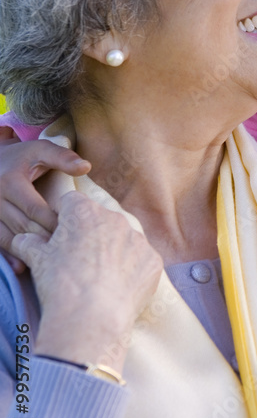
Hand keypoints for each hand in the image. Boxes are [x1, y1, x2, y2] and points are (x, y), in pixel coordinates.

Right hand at [0, 136, 90, 272]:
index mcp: (10, 181)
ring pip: (7, 237)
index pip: (34, 208)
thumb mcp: (41, 150)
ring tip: (49, 261)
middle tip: (65, 251)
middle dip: (44, 239)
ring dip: (26, 250)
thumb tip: (86, 167)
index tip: (72, 232)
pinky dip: (8, 255)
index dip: (53, 222)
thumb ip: (63, 158)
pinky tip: (22, 267)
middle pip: (22, 225)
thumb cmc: (22, 156)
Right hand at [11, 191, 162, 372]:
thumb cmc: (61, 284)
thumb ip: (30, 243)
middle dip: (90, 234)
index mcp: (84, 211)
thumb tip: (23, 239)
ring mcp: (138, 239)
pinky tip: (118, 288)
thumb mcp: (37, 259)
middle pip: (100, 220)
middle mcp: (114, 218)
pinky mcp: (153, 260)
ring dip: (113, 252)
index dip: (63, 218)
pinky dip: (132, 271)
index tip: (60, 235)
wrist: (91, 317)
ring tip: (99, 278)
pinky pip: (141, 260)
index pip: (71, 203)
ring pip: (123, 240)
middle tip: (79, 260)